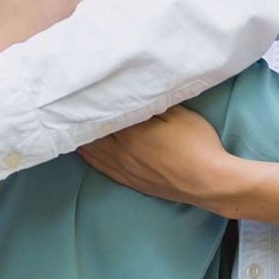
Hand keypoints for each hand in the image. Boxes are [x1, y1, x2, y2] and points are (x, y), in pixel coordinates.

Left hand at [82, 108, 239, 211]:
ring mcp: (127, 170)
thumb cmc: (197, 144)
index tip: (78, 96)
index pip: (102, 117)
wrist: (210, 182)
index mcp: (131, 134)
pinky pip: (104, 169)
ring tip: (70, 128)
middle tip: (68, 109)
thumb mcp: (178, 114)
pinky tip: (85, 153)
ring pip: (95, 153)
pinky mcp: (134, 182)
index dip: (90, 106)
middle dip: (81, 122)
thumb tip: (134, 96)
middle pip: (94, 136)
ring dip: (82, 141)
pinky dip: (91, 159)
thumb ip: (153, 104)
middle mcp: (122, 153)